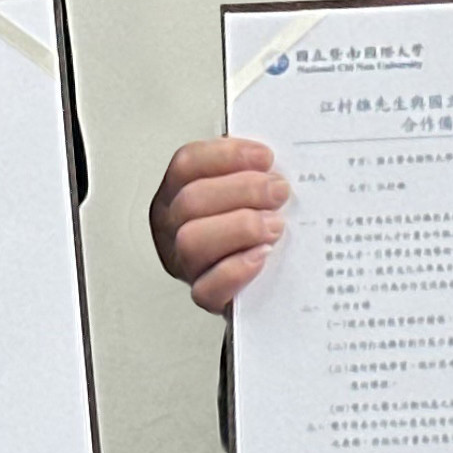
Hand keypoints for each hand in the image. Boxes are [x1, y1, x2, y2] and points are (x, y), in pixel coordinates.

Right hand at [150, 138, 288, 312]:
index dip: (227, 155)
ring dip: (240, 228)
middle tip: (278, 191)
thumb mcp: (245, 191)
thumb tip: (275, 160)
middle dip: (243, 191)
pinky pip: (207, 288)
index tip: (265, 157)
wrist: (263, 281)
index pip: (188, 163)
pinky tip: (262, 255)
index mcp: (177, 192)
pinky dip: (237, 270)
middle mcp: (173, 227)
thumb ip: (252, 171)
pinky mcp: (204, 296)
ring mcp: (185, 263)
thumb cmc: (251, 227)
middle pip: (191, 201)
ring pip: (192, 241)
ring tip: (274, 225)